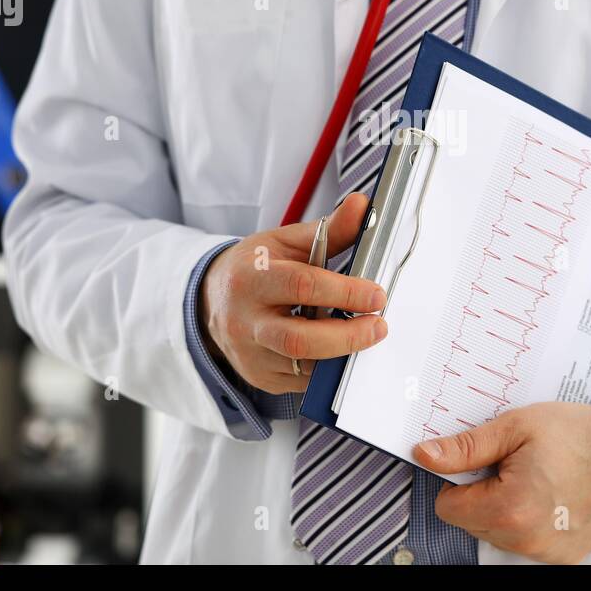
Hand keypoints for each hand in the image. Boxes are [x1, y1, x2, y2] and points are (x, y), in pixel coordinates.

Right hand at [199, 193, 387, 393]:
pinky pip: (301, 382)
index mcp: (251, 277)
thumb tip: (363, 208)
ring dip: (342, 355)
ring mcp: (249, 353)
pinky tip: (341, 351)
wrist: (212, 299)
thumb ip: (328, 230)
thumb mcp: (285, 241)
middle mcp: (245, 320)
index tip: (376, 294)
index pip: (302, 287)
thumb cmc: (254, 267)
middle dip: (347, 337)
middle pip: (299, 340)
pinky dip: (328, 369)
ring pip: (302, 367)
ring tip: (365, 336)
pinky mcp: (259, 376)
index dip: (345, 292)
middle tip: (378, 326)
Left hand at [413, 402, 590, 563]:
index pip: (448, 507)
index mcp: (509, 508)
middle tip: (513, 465)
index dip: (459, 479)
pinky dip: (527, 521)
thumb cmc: (577, 434)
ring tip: (534, 478)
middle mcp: (526, 540)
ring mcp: (546, 553)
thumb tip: (426, 455)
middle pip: (470, 522)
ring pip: (495, 534)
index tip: (484, 461)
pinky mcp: (562, 557)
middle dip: (482, 493)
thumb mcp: (515, 427)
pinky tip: (548, 496)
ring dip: (504, 508)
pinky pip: (523, 542)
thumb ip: (466, 447)